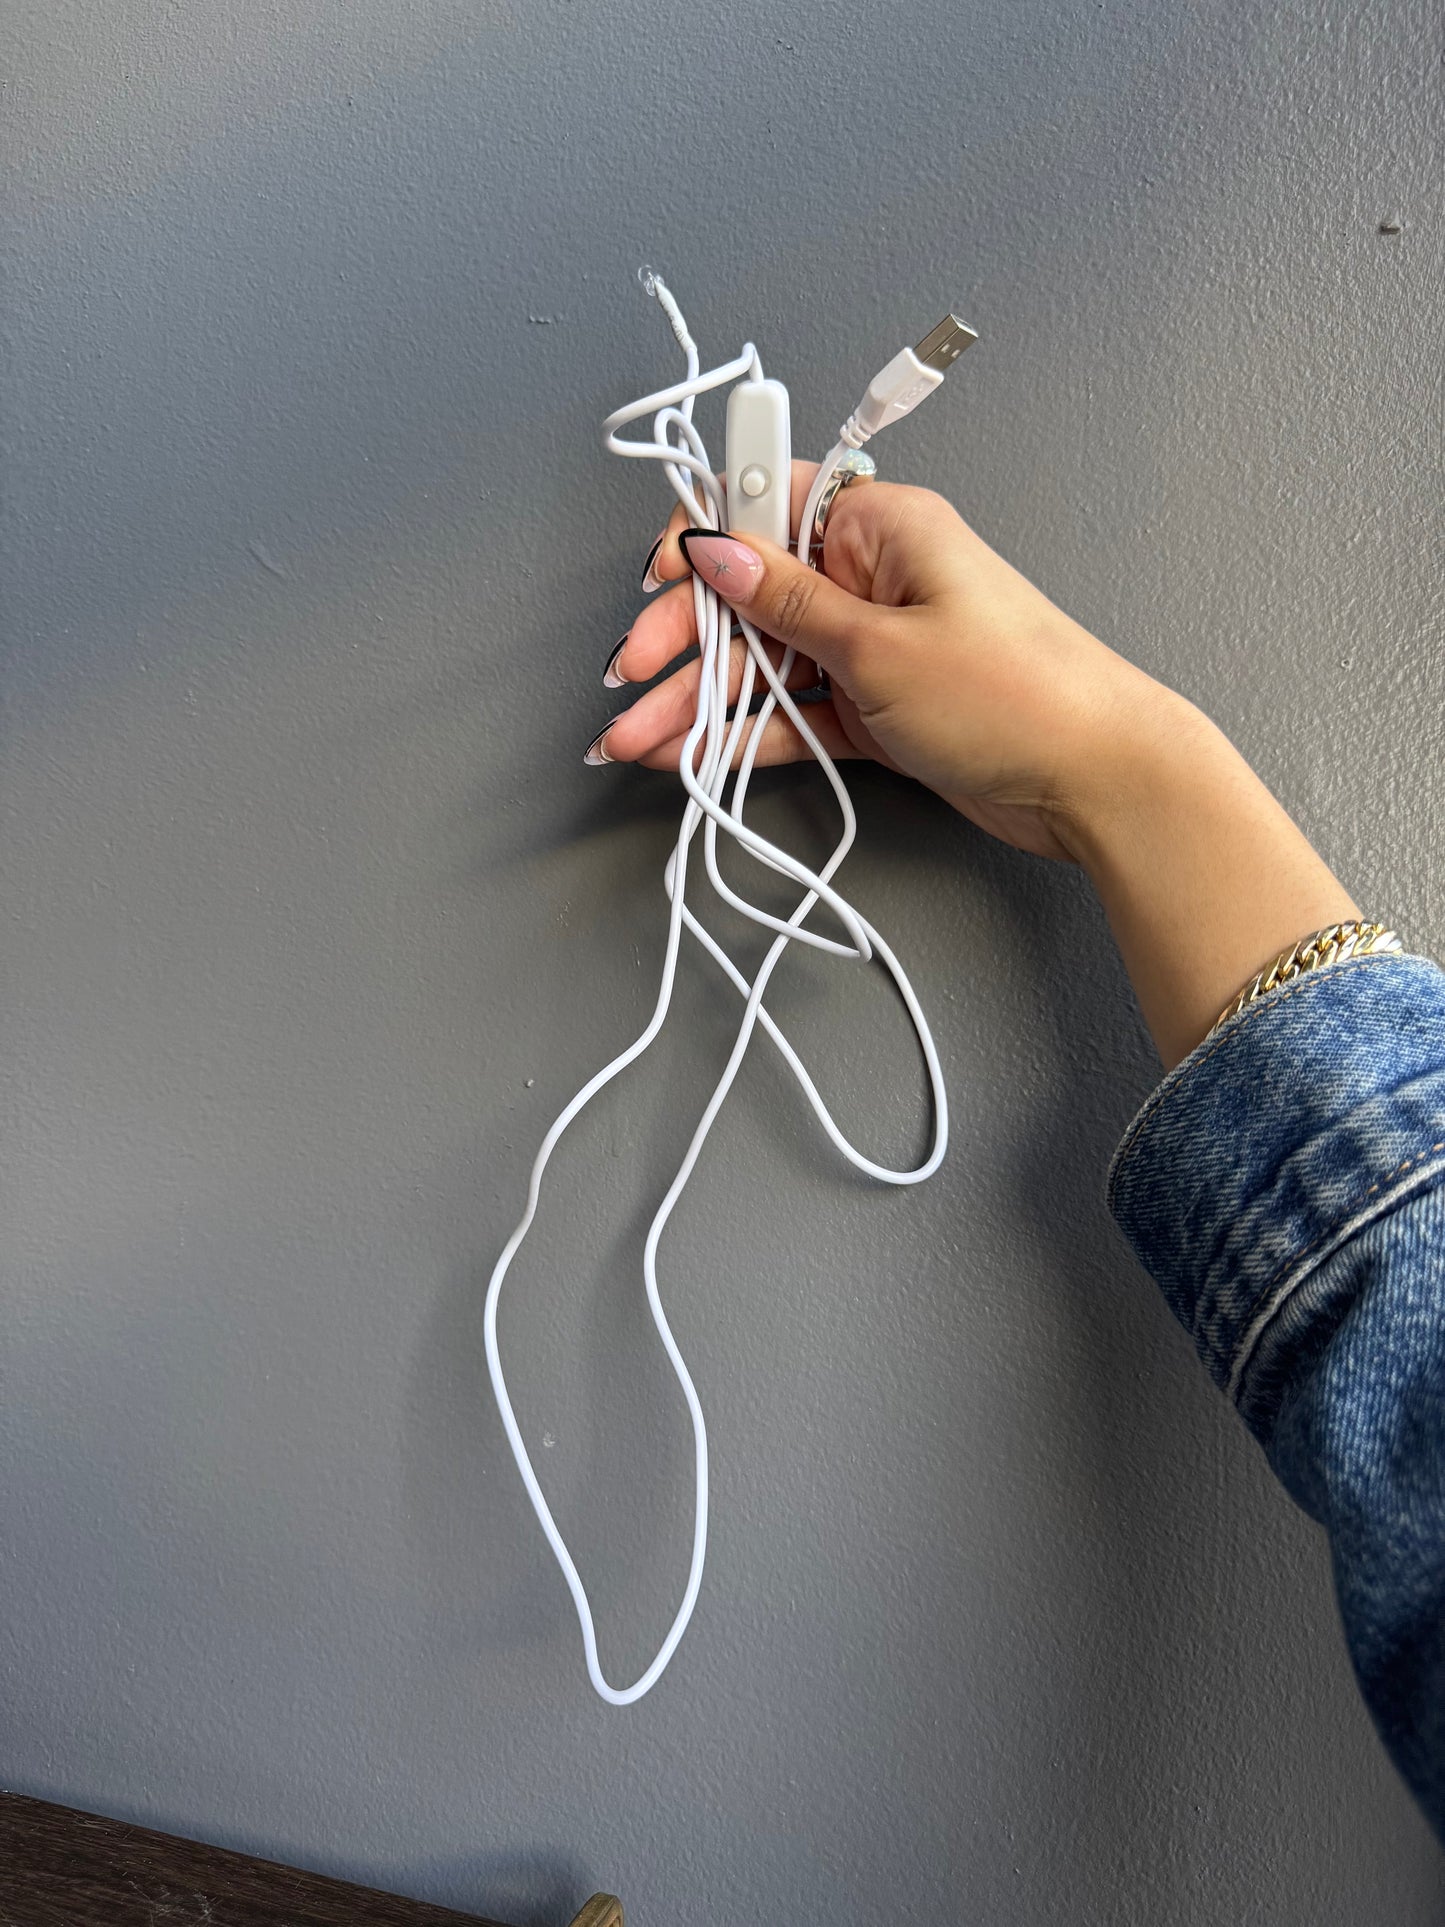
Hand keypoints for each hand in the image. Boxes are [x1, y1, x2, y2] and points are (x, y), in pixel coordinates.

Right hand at [591, 462, 1358, 1067]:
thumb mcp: (883, 644)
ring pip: (762, 664)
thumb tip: (716, 547)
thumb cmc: (1019, 694)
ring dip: (697, 702)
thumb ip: (787, 602)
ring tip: (636, 742)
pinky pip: (792, 714)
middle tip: (628, 685)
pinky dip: (744, 736)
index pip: (767, 506)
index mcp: (880, 528)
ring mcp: (872, 647)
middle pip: (749, 597)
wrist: (1096, 779)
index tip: (653, 582)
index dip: (702, 540)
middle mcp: (871, 579)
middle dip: (681, 642)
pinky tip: (692, 758)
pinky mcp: (876, 708)